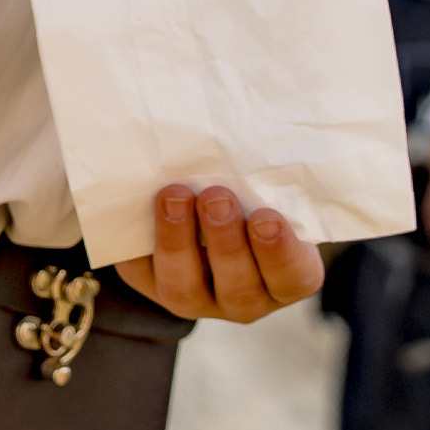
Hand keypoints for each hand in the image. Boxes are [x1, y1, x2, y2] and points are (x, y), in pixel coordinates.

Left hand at [115, 185, 323, 321]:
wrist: (200, 198)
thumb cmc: (249, 189)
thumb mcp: (267, 186)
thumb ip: (267, 176)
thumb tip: (251, 133)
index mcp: (285, 277)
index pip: (294, 277)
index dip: (281, 253)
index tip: (267, 217)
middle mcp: (244, 296)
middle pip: (239, 288)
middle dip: (226, 242)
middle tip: (216, 198)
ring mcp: (197, 297)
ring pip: (185, 287)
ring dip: (178, 241)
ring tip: (175, 197)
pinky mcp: (151, 283)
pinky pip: (140, 271)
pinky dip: (136, 243)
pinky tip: (136, 209)